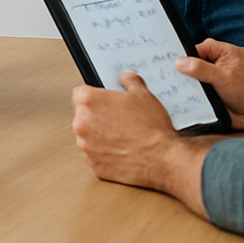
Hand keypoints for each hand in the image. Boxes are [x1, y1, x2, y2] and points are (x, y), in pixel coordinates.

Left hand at [71, 74, 209, 215]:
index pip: (80, 93)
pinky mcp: (94, 165)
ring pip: (87, 137)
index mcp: (88, 101)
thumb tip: (126, 78)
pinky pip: (95, 156)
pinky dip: (104, 154)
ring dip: (98, 136)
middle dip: (96, 116)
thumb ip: (130, 81)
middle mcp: (82, 123)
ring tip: (121, 136)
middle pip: (82, 115)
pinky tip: (120, 151)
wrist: (163, 159)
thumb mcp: (143, 94)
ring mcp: (86, 147)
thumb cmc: (152, 129)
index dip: (94, 96)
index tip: (103, 101)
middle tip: (116, 119)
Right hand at [176, 39, 243, 130]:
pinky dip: (188, 98)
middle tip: (165, 75)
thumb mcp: (225, 77)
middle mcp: (214, 64)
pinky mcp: (210, 96)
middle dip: (180, 71)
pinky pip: (194, 94)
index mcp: (220, 52)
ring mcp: (211, 81)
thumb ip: (202, 69)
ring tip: (169, 88)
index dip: (182, 54)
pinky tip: (180, 100)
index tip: (167, 59)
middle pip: (190, 64)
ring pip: (191, 80)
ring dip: (184, 86)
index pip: (195, 48)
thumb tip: (180, 63)